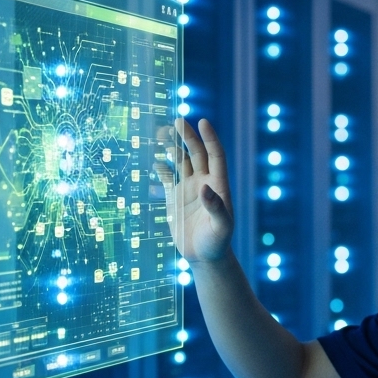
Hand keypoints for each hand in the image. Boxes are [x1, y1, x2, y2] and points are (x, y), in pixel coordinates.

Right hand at [155, 118, 234, 263]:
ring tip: (161, 134)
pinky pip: (168, 178)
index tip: (203, 122)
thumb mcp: (222, 227)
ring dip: (172, 148)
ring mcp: (189, 189)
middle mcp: (204, 182)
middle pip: (196, 153)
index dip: (210, 138)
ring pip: (180, 162)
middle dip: (188, 136)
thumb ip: (216, 208)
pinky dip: (162, 169)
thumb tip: (204, 188)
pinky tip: (155, 161)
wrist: (205, 257)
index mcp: (218, 185)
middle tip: (177, 121)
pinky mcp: (176, 199)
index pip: (216, 156)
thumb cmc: (218, 242)